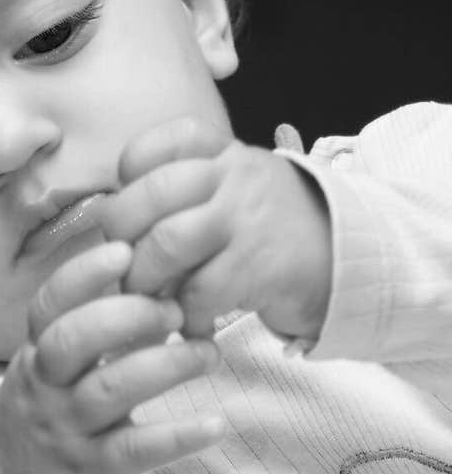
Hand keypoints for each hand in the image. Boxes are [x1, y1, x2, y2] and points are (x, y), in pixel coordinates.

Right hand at [0, 240, 224, 473]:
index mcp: (37, 350)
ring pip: (108, 391)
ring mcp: (66, 430)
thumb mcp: (57, 365)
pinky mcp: (93, 472)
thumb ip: (94, 323)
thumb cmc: (57, 411)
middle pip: (72, 340)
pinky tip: (216, 423)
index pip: (49, 303)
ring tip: (210, 354)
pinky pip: (136, 451)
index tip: (125, 251)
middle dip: (127, 315)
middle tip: (176, 309)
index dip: (83, 273)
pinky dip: (178, 436)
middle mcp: (44, 386)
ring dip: (165, 365)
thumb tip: (155, 265)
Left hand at [100, 115, 332, 341]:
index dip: (126, 182)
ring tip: (152, 302)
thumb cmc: (276, 234)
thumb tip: (119, 226)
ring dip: (145, 282)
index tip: (131, 216)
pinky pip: (200, 290)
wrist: (354, 263)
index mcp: (223, 154)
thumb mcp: (238, 194)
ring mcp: (249, 217)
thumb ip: (187, 195)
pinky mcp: (262, 264)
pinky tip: (192, 326)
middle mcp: (235, 175)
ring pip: (166, 243)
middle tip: (125, 271)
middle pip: (149, 194)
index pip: (154, 147)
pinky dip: (186, 316)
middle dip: (121, 240)